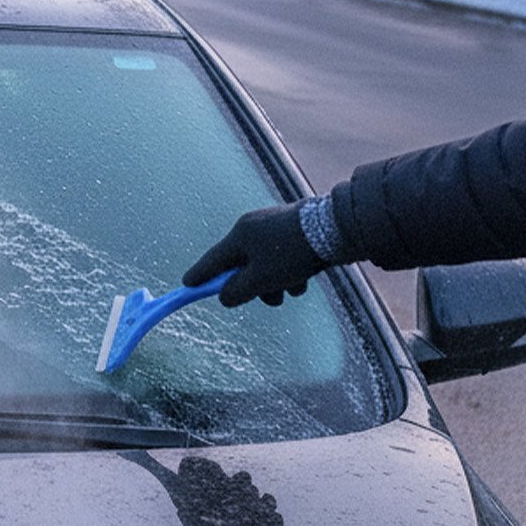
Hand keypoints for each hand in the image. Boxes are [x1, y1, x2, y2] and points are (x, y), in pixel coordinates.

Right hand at [184, 202, 323, 306]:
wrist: (337, 230)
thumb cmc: (294, 254)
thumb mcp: (260, 280)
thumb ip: (236, 292)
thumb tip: (225, 296)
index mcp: (239, 235)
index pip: (212, 260)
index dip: (199, 276)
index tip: (188, 285)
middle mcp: (253, 227)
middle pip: (240, 264)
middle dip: (252, 286)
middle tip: (266, 298)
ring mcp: (274, 227)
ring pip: (264, 264)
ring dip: (274, 282)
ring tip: (292, 290)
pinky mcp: (293, 231)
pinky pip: (281, 257)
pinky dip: (288, 272)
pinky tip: (303, 279)